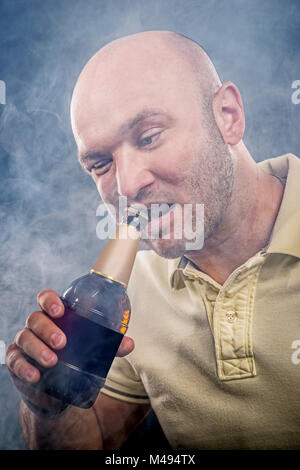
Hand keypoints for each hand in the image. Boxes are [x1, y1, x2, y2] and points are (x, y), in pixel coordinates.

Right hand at [6, 289, 134, 407]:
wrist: (55, 392)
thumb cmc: (74, 360)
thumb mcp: (92, 352)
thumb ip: (109, 347)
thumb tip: (129, 344)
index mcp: (55, 316)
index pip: (46, 299)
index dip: (50, 301)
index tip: (60, 310)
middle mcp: (37, 326)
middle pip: (35, 319)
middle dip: (48, 329)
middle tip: (62, 342)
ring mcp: (24, 343)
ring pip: (25, 337)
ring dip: (38, 348)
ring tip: (52, 361)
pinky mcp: (17, 361)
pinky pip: (15, 361)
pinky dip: (24, 367)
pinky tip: (35, 375)